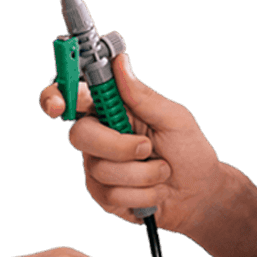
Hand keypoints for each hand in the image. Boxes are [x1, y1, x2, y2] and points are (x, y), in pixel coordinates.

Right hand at [40, 51, 224, 237]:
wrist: (199, 192)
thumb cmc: (189, 150)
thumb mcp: (174, 117)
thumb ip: (142, 95)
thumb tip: (119, 63)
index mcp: (114, 108)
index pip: (74, 97)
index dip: (56, 96)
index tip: (59, 104)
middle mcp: (100, 134)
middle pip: (80, 135)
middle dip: (118, 145)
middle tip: (147, 147)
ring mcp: (98, 165)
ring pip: (101, 169)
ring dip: (143, 173)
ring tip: (161, 170)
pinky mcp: (103, 193)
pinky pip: (111, 194)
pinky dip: (143, 193)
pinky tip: (154, 190)